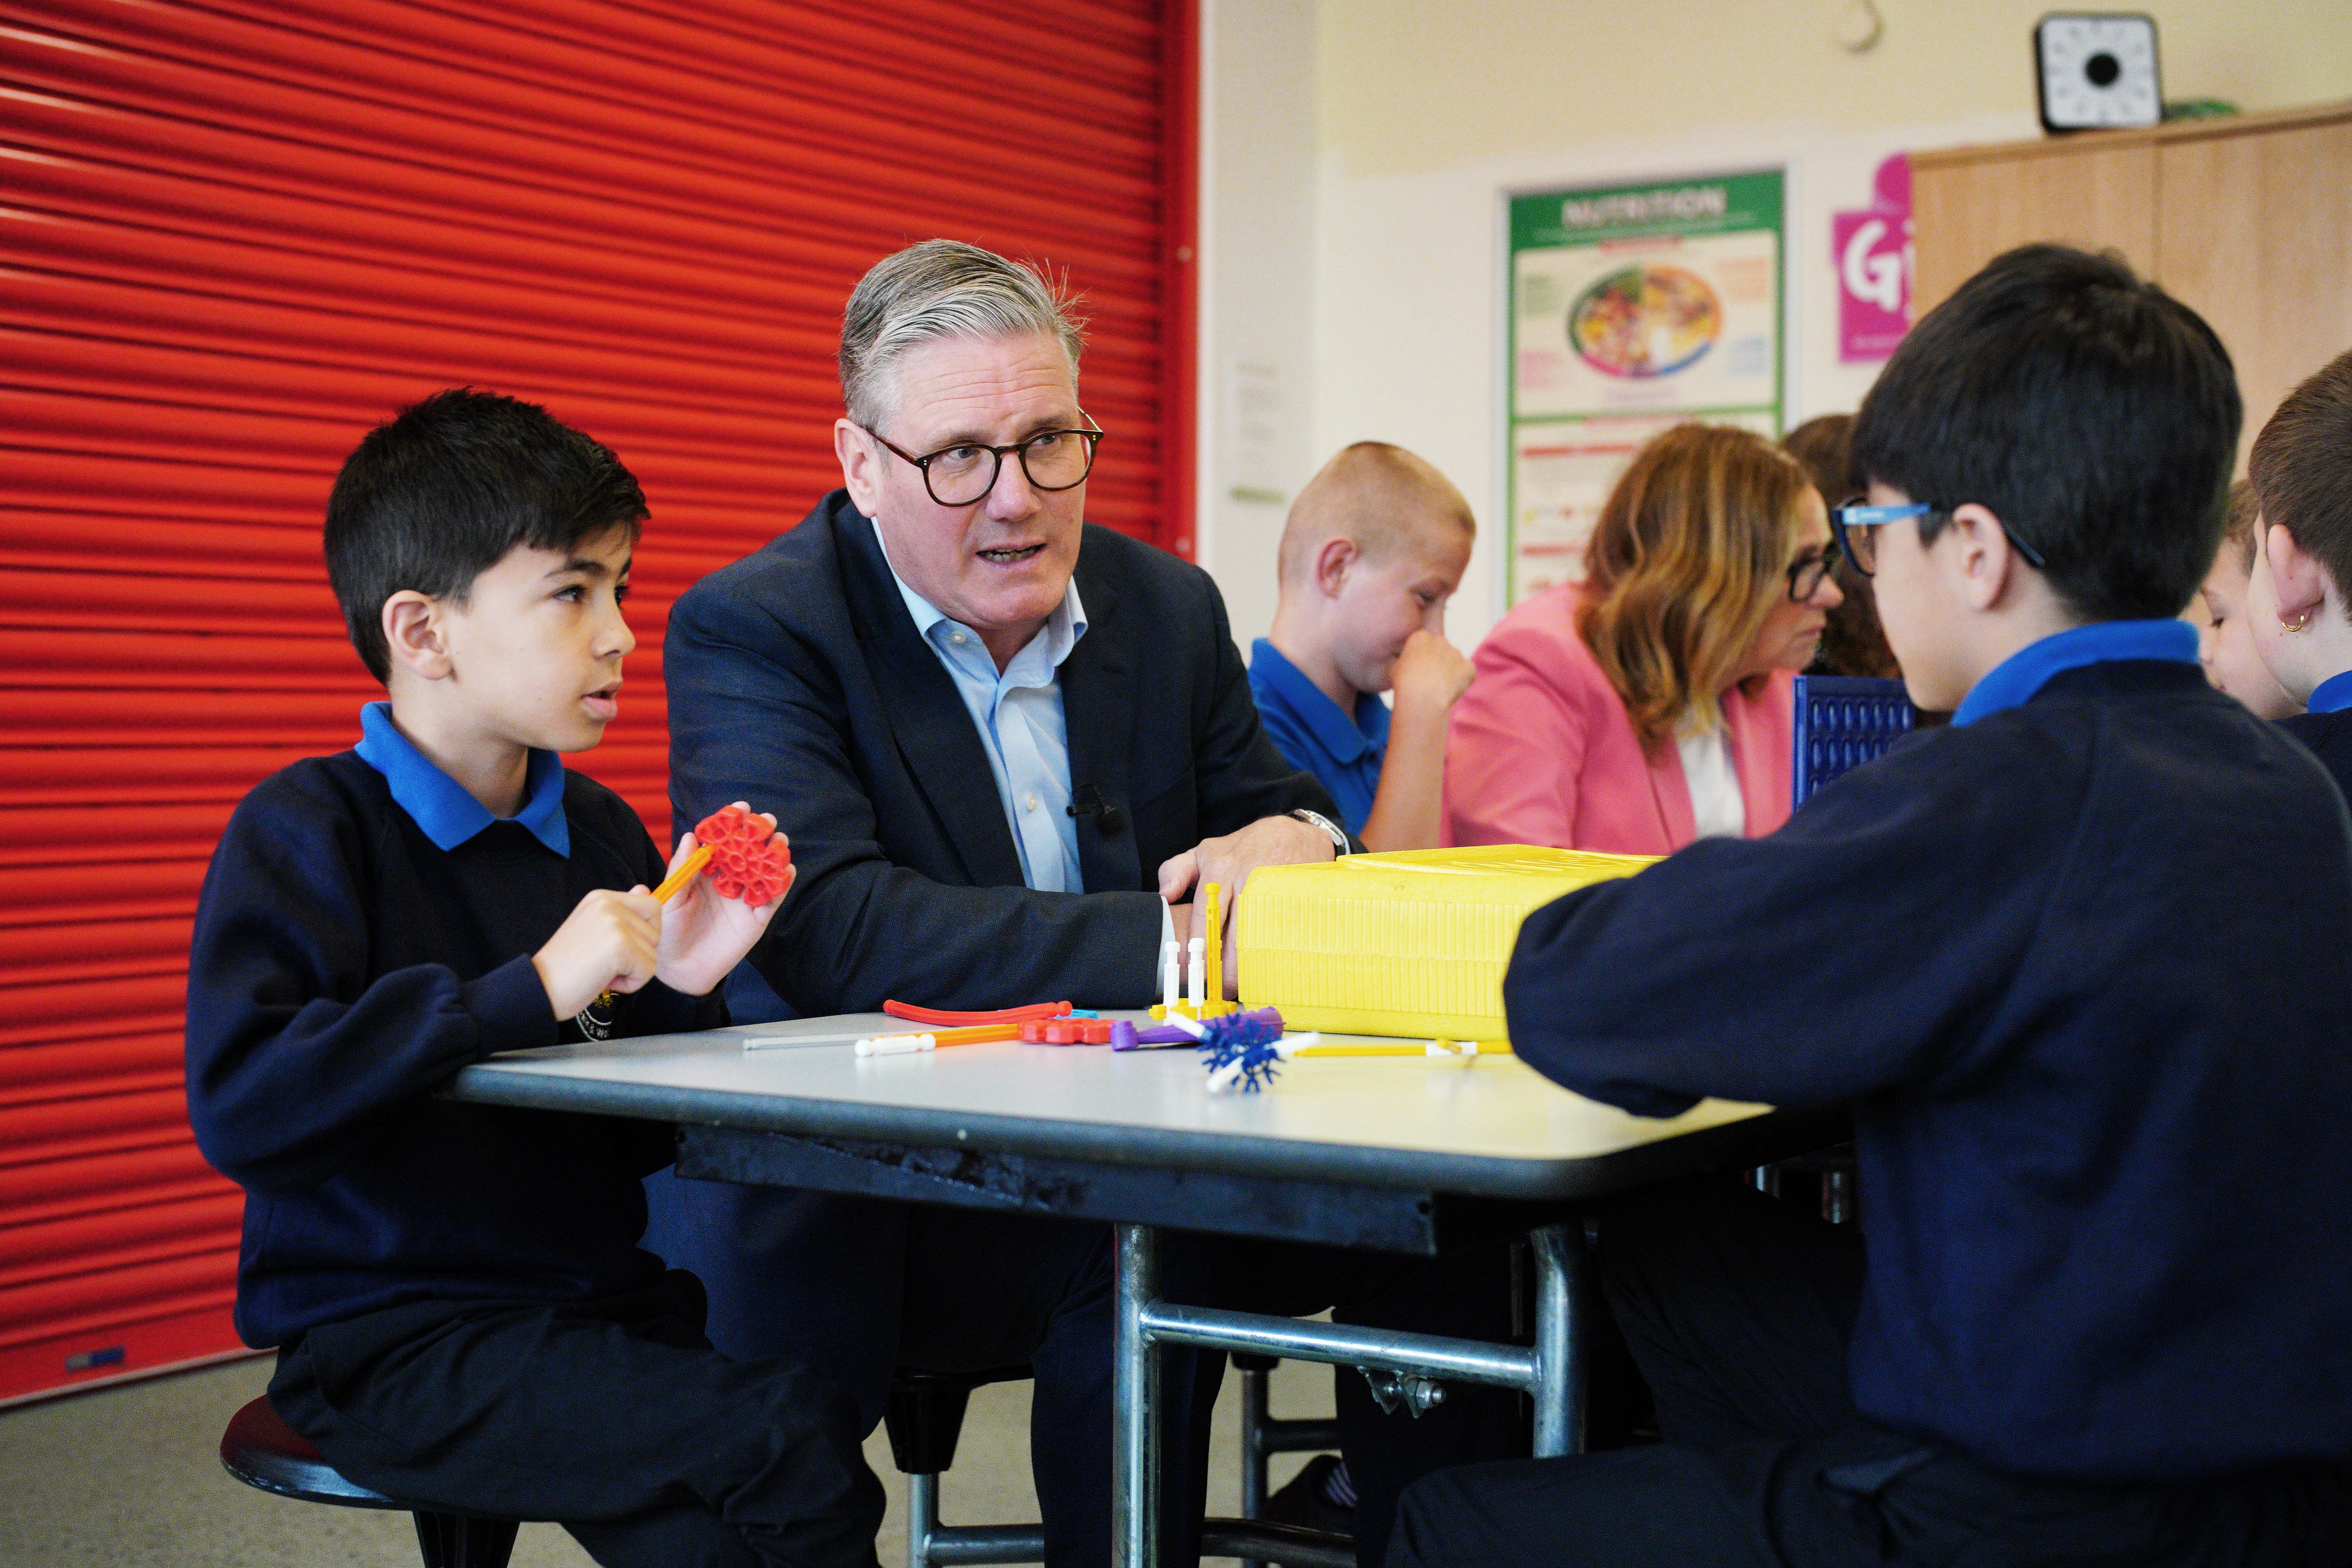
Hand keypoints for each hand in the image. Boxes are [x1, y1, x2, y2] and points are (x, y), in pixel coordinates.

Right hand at [534, 887, 661, 1019]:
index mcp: (602, 898)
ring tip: (602, 970)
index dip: (647, 930)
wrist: (540, 987)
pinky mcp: (621, 948)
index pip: (651, 905)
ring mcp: (616, 925)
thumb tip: (645, 889)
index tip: (623, 945)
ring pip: (653, 953)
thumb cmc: (567, 964)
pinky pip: (648, 971)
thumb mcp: (593, 928)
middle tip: (606, 961)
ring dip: (633, 970)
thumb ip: (622, 910)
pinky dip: (631, 984)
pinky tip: (605, 981)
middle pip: (656, 932)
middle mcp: (610, 905)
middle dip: (638, 954)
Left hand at [657, 813, 791, 996]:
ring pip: (766, 870)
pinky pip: (773, 898)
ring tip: (778, 842)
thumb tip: (691, 835)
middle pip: (750, 849)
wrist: (679, 969)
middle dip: (760, 832)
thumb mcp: (669, 897)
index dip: (733, 822)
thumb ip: (681, 868)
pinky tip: (785, 870)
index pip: (724, 840)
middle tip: (765, 821)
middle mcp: (730, 879)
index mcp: (708, 870)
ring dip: (775, 853)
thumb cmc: (668, 930)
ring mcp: (746, 897)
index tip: (741, 808)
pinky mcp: (757, 918)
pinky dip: (782, 883)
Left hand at [1157, 815, 1333, 995]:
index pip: (1204, 915)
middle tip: (1219, 989)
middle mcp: (1245, 878)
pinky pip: (1282, 933)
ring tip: (1241, 987)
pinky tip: (1266, 970)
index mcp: (1219, 868)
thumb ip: (1176, 871)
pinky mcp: (1295, 899)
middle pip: (1232, 931)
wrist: (1296, 834)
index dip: (1199, 947)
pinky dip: (1273, 955)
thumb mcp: (1205, 851)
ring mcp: (1273, 889)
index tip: (1195, 970)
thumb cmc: (1244, 848)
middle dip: (1225, 967)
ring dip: (1248, 966)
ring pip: (1258, 936)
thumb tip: (1163, 896)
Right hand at [1390, 629, 1473, 717]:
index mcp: (1420, 637)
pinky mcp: (1469, 666)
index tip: (1417, 670)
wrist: (1422, 698)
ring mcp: (1457, 652)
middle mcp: (1440, 640)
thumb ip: (1402, 660)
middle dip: (1437, 661)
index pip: (1423, 642)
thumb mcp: (1393, 668)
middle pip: (1440, 649)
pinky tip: (1450, 691)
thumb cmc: (1404, 684)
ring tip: (1438, 688)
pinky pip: (1466, 673)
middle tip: (1429, 680)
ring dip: (1449, 671)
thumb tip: (1404, 663)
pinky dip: (1461, 681)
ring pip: (1454, 661)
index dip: (1421, 657)